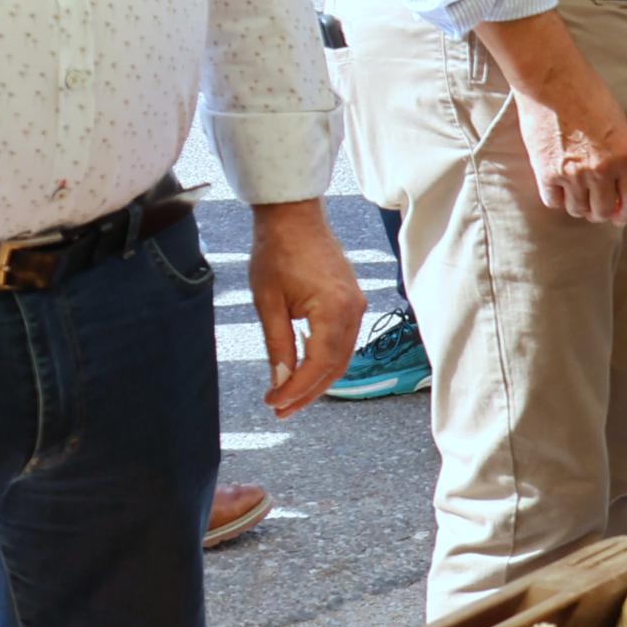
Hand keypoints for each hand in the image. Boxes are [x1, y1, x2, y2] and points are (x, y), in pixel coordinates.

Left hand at [243, 198, 367, 415]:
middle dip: (308, 391)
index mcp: (335, 309)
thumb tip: (280, 382)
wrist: (293, 217)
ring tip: (288, 395)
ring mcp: (357, 305)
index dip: (298, 389)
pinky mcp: (352, 301)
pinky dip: (324, 359)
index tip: (274, 403)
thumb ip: (278, 345)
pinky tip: (303, 366)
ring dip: (317, 378)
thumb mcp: (268, 303)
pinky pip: (343, 340)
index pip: (320, 364)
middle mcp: (354, 310)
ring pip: (342, 356)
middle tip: (280, 409)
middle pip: (336, 366)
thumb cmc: (276, 253)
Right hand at [474, 13, 626, 226]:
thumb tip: (619, 184)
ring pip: (578, 210)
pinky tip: (560, 189)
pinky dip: (558, 199)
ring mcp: (572, 174)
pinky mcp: (545, 173)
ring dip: (580, 206)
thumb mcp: (619, 125)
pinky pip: (554, 201)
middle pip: (603, 210)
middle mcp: (602, 170)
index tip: (621, 215)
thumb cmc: (587, 94)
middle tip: (598, 206)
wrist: (551, 81)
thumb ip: (621, 157)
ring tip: (579, 195)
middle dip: (602, 211)